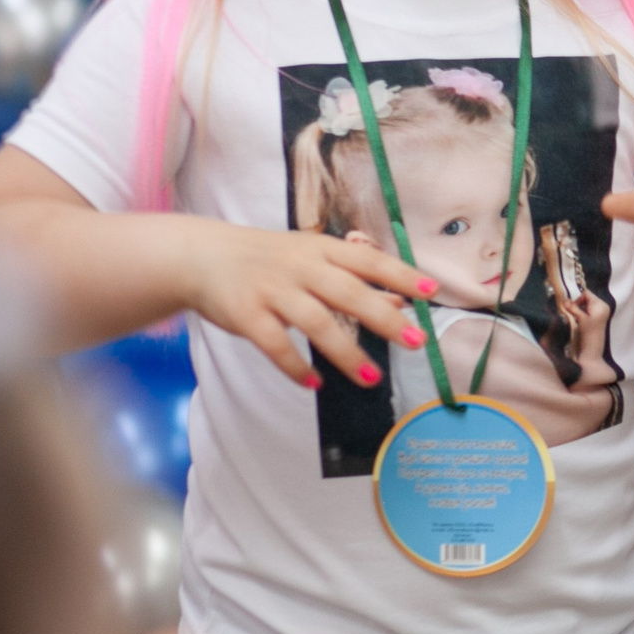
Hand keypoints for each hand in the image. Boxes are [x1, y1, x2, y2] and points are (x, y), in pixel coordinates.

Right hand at [176, 220, 432, 389]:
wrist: (201, 256)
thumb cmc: (268, 259)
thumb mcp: (313, 259)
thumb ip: (354, 279)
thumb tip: (402, 303)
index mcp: (322, 249)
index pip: (369, 260)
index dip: (400, 275)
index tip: (431, 291)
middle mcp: (301, 267)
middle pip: (349, 292)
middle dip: (385, 318)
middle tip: (416, 341)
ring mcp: (272, 290)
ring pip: (316, 322)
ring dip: (346, 353)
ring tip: (372, 378)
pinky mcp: (246, 315)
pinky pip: (274, 344)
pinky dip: (294, 366)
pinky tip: (314, 384)